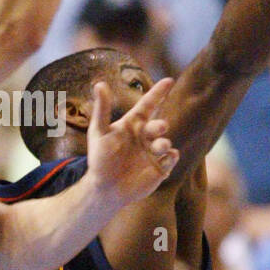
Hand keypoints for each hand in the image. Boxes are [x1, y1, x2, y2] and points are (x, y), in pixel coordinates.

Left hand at [86, 77, 178, 204]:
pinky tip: (168, 156)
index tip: (169, 80)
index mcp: (133, 124)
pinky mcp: (160, 168)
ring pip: (165, 143)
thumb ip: (102, 109)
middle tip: (159, 127)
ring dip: (164, 143)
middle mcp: (145, 136)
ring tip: (160, 146)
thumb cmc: (100, 159)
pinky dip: (171, 156)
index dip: (158, 92)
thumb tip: (99, 83)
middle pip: (157, 125)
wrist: (105, 189)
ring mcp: (153, 152)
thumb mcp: (99, 132)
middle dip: (160, 125)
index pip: (148, 104)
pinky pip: (171, 159)